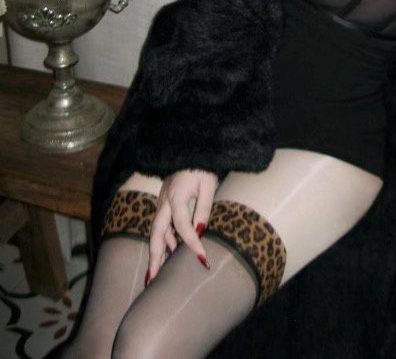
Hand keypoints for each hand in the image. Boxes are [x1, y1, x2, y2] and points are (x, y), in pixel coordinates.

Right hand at [146, 169, 218, 285]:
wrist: (191, 151)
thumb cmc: (202, 167)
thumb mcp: (209, 185)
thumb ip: (204, 208)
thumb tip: (200, 232)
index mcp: (176, 195)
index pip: (182, 225)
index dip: (191, 243)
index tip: (202, 258)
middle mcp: (164, 200)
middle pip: (155, 232)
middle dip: (154, 256)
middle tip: (152, 279)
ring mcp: (161, 201)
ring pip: (155, 230)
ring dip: (157, 251)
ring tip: (157, 274)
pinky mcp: (164, 202)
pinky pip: (161, 225)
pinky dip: (163, 240)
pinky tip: (170, 252)